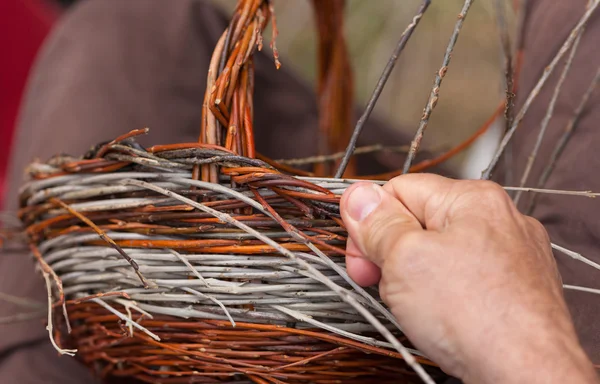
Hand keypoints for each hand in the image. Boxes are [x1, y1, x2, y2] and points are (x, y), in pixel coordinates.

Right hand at [340, 174, 596, 383]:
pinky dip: (446, 296)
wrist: (527, 373)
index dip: (371, 224)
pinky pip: (464, 280)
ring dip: (417, 280)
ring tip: (421, 309)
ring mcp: (513, 254)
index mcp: (472, 198)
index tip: (362, 260)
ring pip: (440, 255)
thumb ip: (377, 222)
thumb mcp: (404, 259)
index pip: (399, 190)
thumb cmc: (474, 315)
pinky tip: (445, 318)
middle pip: (419, 223)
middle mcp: (498, 218)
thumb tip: (357, 194)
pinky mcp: (518, 287)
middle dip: (394, 255)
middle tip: (387, 287)